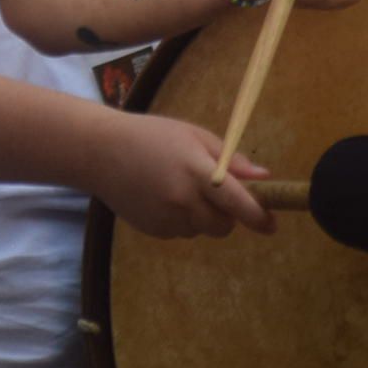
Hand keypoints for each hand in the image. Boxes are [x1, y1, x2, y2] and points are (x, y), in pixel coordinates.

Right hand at [90, 111, 275, 238]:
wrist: (96, 151)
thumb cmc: (149, 135)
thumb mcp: (192, 135)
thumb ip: (230, 159)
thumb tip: (264, 178)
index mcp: (197, 172)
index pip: (239, 203)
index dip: (259, 217)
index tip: (271, 224)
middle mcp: (183, 199)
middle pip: (223, 225)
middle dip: (226, 215)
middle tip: (211, 194)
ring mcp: (166, 217)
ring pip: (202, 230)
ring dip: (200, 217)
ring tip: (177, 190)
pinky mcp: (152, 229)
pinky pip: (180, 232)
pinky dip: (179, 220)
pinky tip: (160, 198)